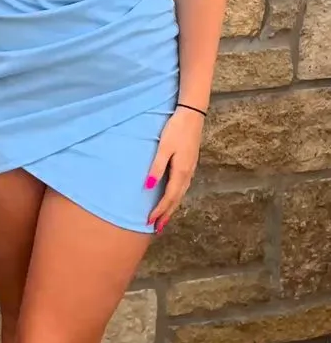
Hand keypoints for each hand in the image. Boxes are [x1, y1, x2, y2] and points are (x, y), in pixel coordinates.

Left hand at [145, 107, 204, 233]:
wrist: (192, 115)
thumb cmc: (176, 129)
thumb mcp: (163, 148)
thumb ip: (157, 168)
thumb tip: (149, 187)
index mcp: (181, 171)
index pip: (169, 197)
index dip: (159, 210)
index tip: (150, 221)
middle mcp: (188, 174)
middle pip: (176, 199)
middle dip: (166, 214)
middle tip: (157, 228)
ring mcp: (190, 169)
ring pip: (180, 194)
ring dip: (172, 207)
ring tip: (164, 218)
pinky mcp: (190, 164)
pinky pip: (182, 187)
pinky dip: (176, 196)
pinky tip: (172, 197)